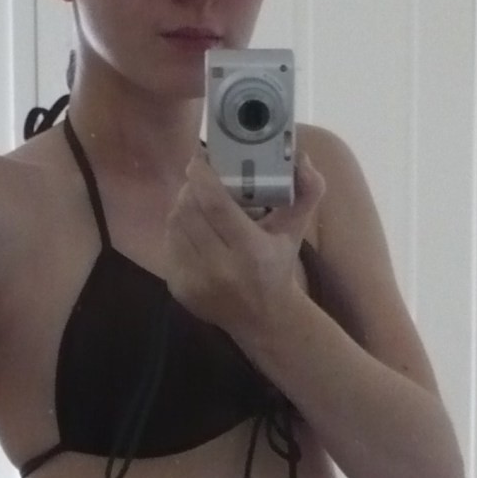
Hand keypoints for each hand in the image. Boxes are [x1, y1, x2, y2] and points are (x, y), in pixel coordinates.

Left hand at [164, 149, 324, 336]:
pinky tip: (193, 228)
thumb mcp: (296, 230)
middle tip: (201, 178)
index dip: (202, 177)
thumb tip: (301, 158)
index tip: (199, 159)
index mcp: (251, 251)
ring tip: (197, 200)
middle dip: (191, 188)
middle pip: (189, 212)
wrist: (262, 318)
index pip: (215, 206)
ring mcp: (196, 281)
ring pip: (175, 226)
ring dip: (182, 206)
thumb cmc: (277, 266)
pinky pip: (169, 245)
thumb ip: (308, 191)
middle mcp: (220, 268)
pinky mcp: (179, 289)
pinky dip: (177, 229)